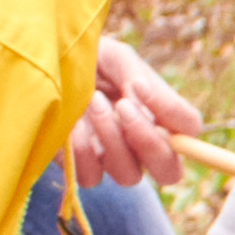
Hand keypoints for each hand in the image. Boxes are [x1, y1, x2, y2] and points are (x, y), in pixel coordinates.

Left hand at [67, 38, 200, 188]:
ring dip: (111, 138)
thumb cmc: (88, 60)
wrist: (44, 66)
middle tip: (123, 106)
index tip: (141, 86)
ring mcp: (113, 161)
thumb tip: (142, 95)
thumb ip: (135, 73)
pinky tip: (72, 122)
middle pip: (169, 171)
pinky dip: (82, 150)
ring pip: (129, 175)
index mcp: (159, 116)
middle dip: (149, 142)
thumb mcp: (115, 57)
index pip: (189, 131)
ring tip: (92, 101)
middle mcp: (142, 146)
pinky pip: (91, 177)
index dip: (176, 117)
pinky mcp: (81, 169)